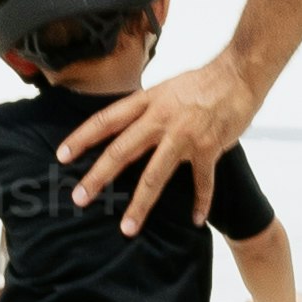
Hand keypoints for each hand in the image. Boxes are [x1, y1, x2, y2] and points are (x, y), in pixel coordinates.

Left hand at [63, 49, 254, 233]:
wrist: (239, 74)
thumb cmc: (202, 81)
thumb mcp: (164, 89)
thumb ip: (145, 109)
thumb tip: (125, 125)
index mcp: (147, 102)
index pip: (106, 120)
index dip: (82, 138)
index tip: (62, 156)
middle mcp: (161, 119)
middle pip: (122, 151)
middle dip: (98, 177)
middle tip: (79, 198)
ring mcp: (185, 136)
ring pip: (155, 176)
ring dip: (140, 205)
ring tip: (127, 228)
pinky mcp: (209, 148)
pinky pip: (202, 182)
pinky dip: (201, 202)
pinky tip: (195, 219)